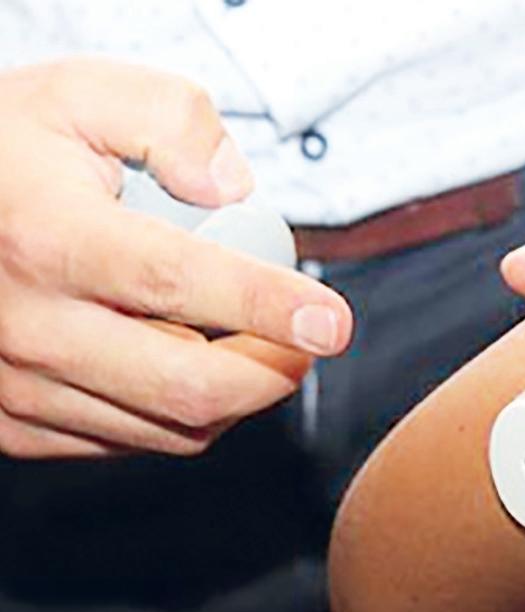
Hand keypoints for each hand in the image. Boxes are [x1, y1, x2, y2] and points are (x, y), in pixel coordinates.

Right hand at [0, 58, 351, 457]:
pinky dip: (179, 414)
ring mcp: (19, 386)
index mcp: (49, 238)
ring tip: (249, 347)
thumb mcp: (88, 95)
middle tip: (301, 343)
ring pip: (169, 429)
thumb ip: (174, 122)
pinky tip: (184, 365)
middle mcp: (31, 326)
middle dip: (272, 374)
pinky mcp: (17, 422)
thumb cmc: (11, 153)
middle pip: (189, 388)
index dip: (269, 308)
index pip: (182, 284)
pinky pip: (130, 442)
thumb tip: (232, 192)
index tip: (331, 322)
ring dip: (233, 397)